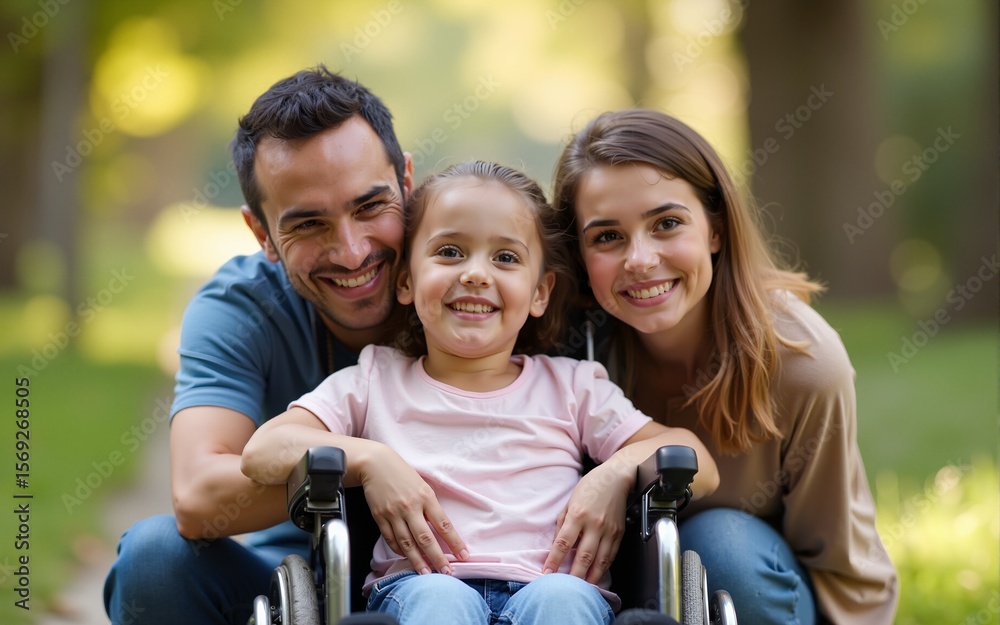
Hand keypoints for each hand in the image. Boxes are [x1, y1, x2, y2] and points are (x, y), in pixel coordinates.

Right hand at [359, 449, 468, 574]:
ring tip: (425, 572)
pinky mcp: (379, 517)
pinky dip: (399, 550)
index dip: (454, 542)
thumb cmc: (403, 474)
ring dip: (417, 560)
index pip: (443, 524)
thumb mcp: (423, 485)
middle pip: (426, 538)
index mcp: (425, 497)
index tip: (463, 555)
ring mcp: (393, 513)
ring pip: (407, 543)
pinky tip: (406, 556)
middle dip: (437, 558)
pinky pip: (391, 539)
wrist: (375, 464)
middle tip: (446, 572)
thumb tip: (441, 529)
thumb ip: (431, 506)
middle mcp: (410, 507)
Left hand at [542, 462, 628, 583]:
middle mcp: (594, 525)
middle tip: (565, 589)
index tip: (547, 573)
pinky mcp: (619, 533)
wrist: (616, 478)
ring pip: (600, 561)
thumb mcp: (570, 501)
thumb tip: (557, 542)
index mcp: (578, 515)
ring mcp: (609, 530)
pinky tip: (597, 575)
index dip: (554, 561)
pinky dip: (604, 567)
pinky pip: (611, 555)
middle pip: (583, 557)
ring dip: (591, 577)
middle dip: (573, 576)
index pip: (563, 543)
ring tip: (583, 589)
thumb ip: (563, 523)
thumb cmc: (591, 486)